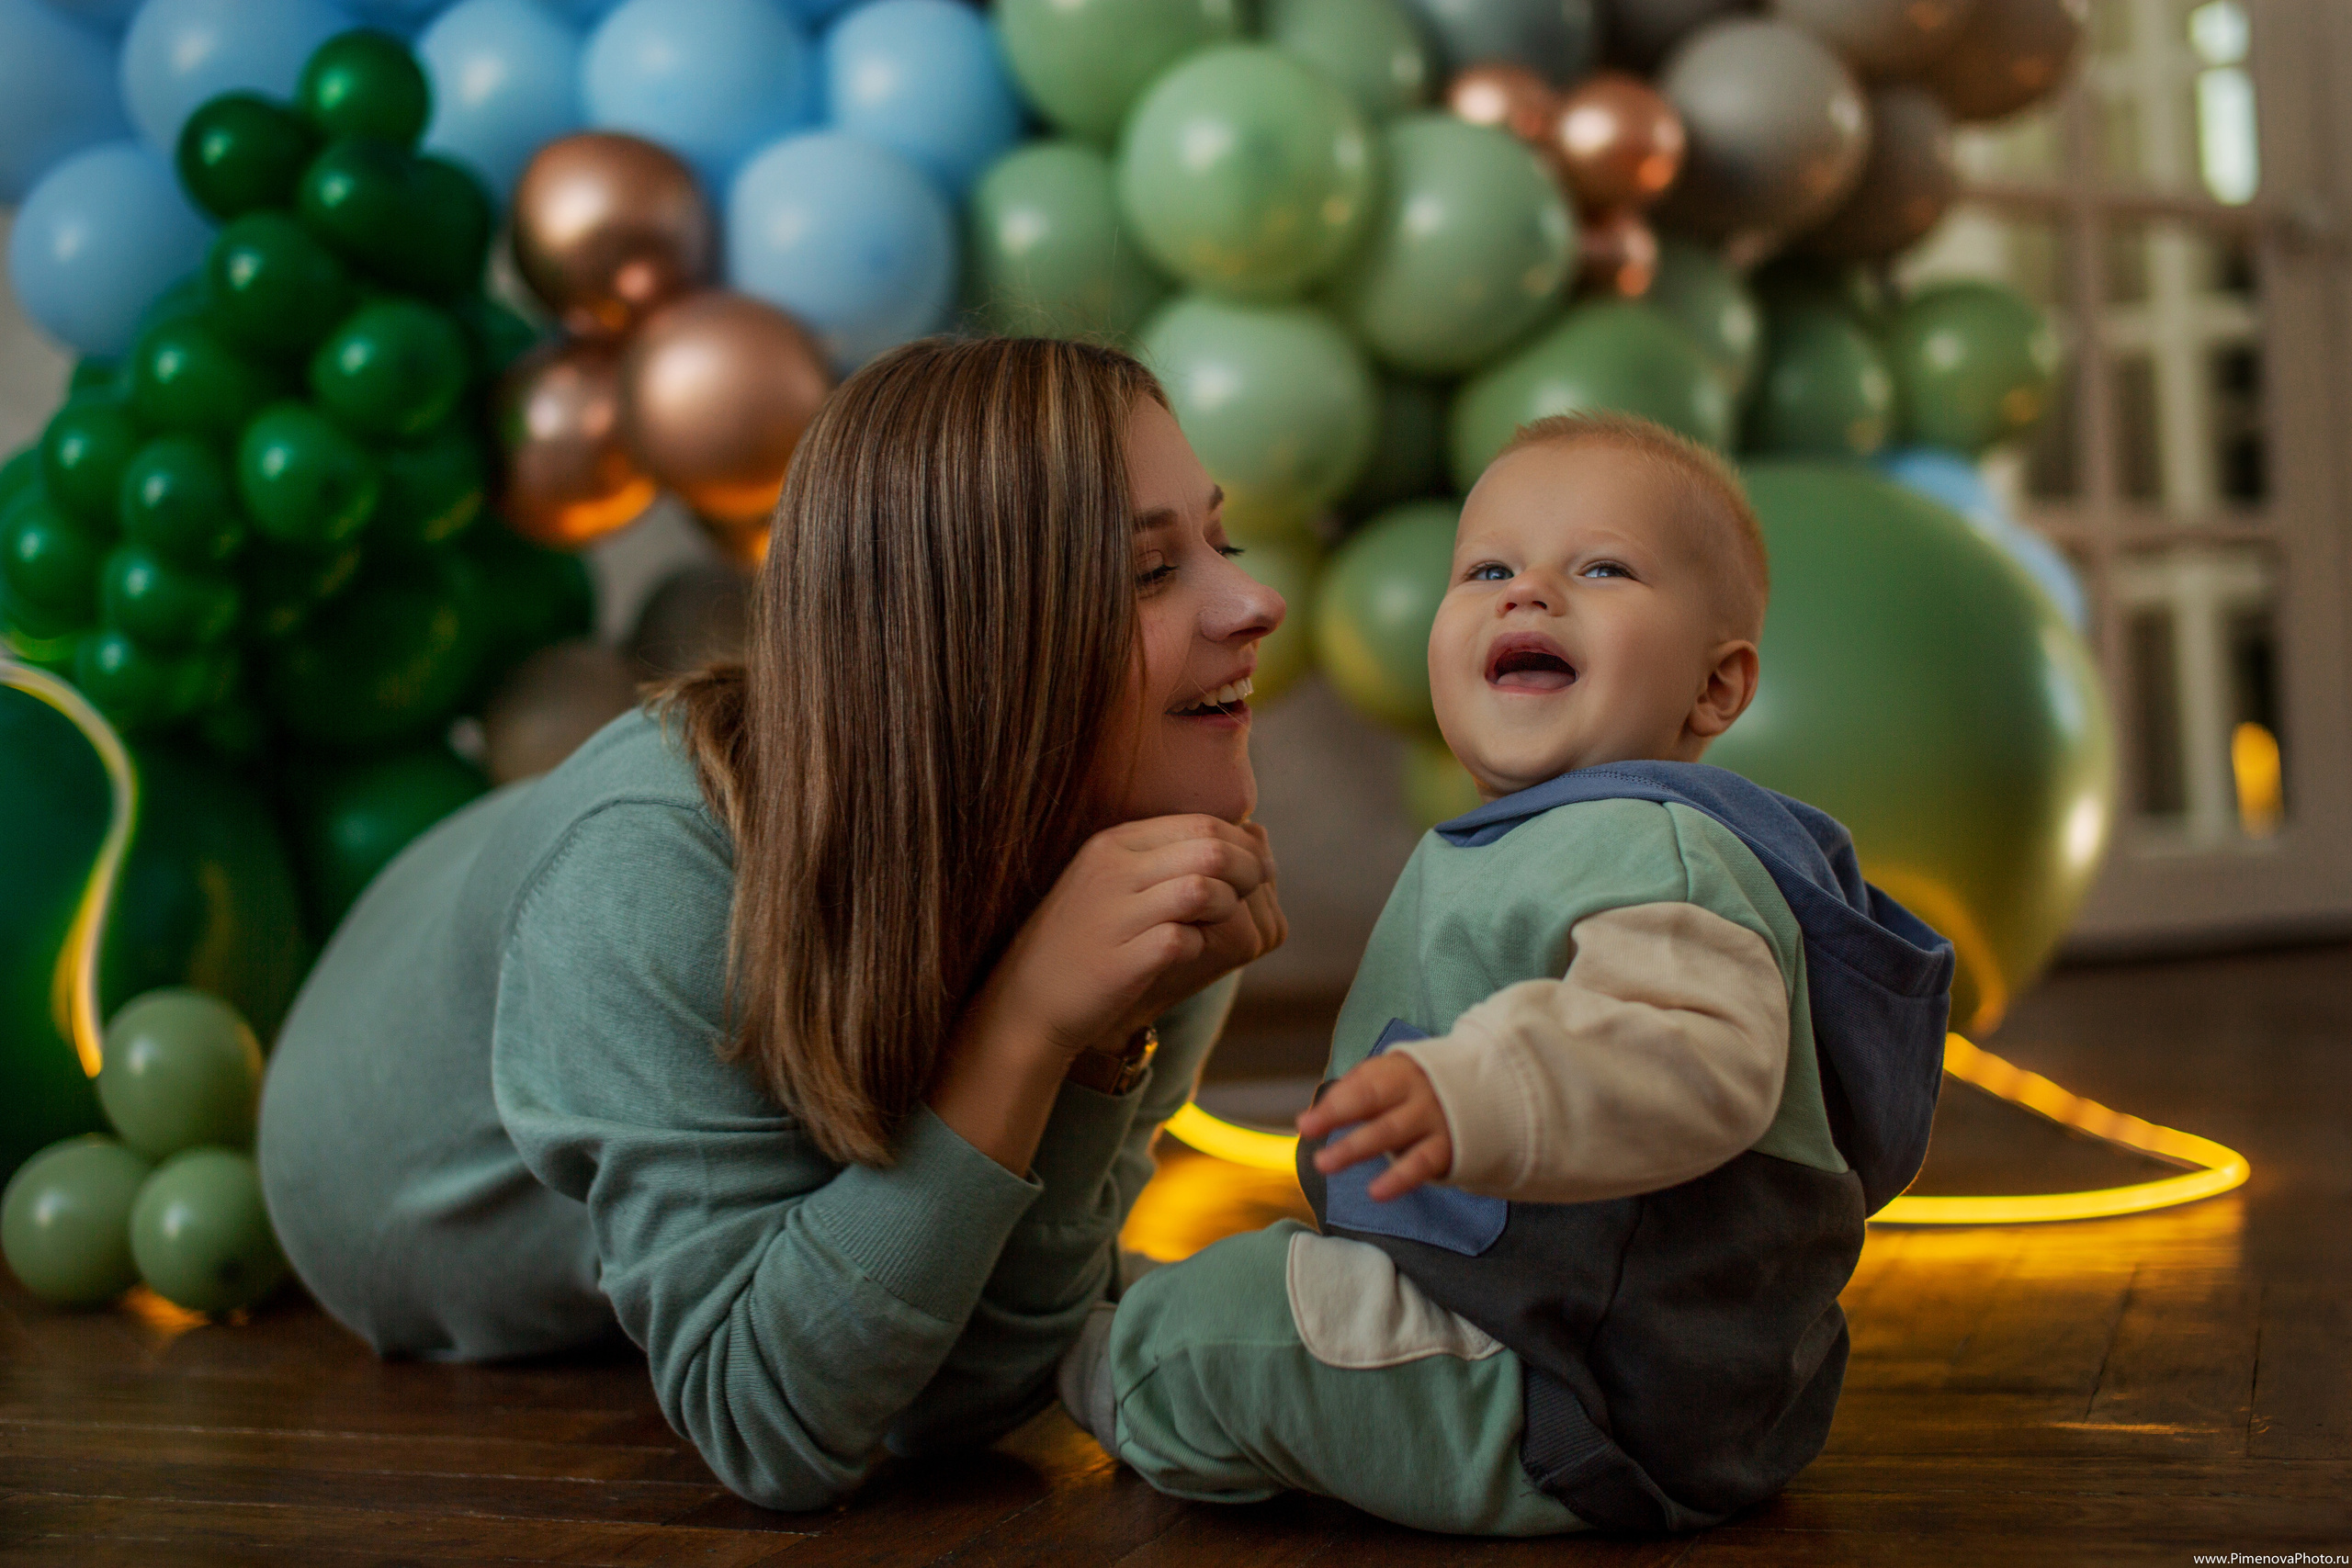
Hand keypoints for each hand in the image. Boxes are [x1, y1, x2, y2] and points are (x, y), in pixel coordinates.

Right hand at [932, 815, 1279, 1172]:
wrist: (1026, 1001)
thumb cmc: (1084, 939)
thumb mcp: (1117, 880)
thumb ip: (1175, 854)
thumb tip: (1256, 835)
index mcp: (1114, 843)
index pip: (1201, 823)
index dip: (1243, 845)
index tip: (1257, 869)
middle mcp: (1112, 870)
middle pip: (1211, 850)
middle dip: (1248, 872)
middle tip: (1252, 895)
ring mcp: (1114, 915)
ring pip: (1203, 890)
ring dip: (1226, 908)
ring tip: (1219, 924)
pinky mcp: (1120, 961)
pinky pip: (1183, 941)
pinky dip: (1199, 947)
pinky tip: (1188, 952)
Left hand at [1296, 1054, 1453, 1201]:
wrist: (1481, 1092)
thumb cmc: (1414, 1091)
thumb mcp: (1387, 1080)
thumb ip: (1349, 1095)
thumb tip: (1307, 1120)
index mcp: (1396, 1070)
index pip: (1359, 1086)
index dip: (1331, 1106)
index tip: (1306, 1124)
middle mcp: (1413, 1090)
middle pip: (1372, 1101)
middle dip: (1338, 1119)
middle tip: (1308, 1138)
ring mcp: (1432, 1117)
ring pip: (1391, 1132)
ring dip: (1356, 1148)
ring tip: (1326, 1164)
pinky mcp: (1446, 1146)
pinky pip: (1420, 1163)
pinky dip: (1399, 1178)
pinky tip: (1376, 1192)